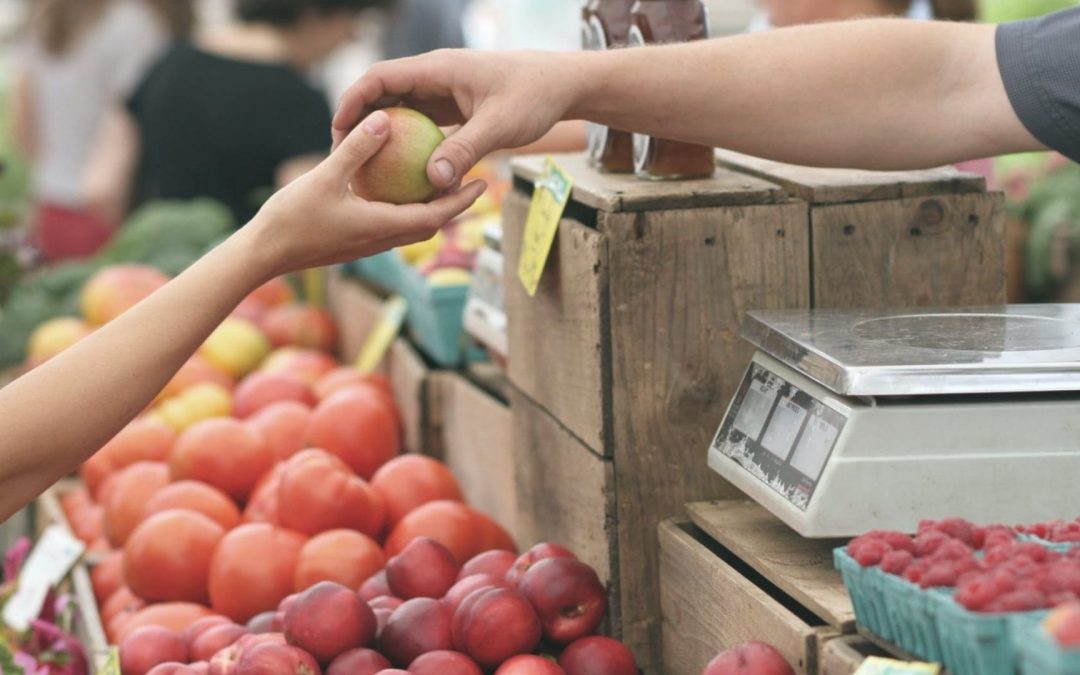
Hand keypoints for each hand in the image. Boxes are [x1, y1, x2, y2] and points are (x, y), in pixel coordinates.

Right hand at [242, 109, 486, 278]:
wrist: (263, 254)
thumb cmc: (291, 218)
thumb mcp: (325, 177)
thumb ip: (356, 149)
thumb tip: (384, 119)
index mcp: (382, 227)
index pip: (435, 216)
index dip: (461, 201)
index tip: (483, 183)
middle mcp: (380, 240)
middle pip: (430, 224)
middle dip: (454, 205)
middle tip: (473, 180)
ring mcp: (367, 244)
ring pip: (410, 226)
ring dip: (430, 208)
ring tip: (442, 182)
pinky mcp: (354, 242)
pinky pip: (389, 224)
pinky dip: (403, 208)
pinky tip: (397, 188)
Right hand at [333, 50, 582, 190]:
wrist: (562, 85)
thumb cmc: (534, 96)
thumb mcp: (500, 125)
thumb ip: (465, 150)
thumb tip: (433, 181)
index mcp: (438, 69)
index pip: (380, 78)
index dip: (353, 101)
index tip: (338, 131)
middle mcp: (435, 77)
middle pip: (383, 94)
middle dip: (359, 121)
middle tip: (342, 156)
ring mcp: (443, 92)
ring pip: (401, 110)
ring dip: (382, 135)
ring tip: (365, 168)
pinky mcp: (453, 108)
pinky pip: (421, 124)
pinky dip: (407, 144)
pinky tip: (401, 174)